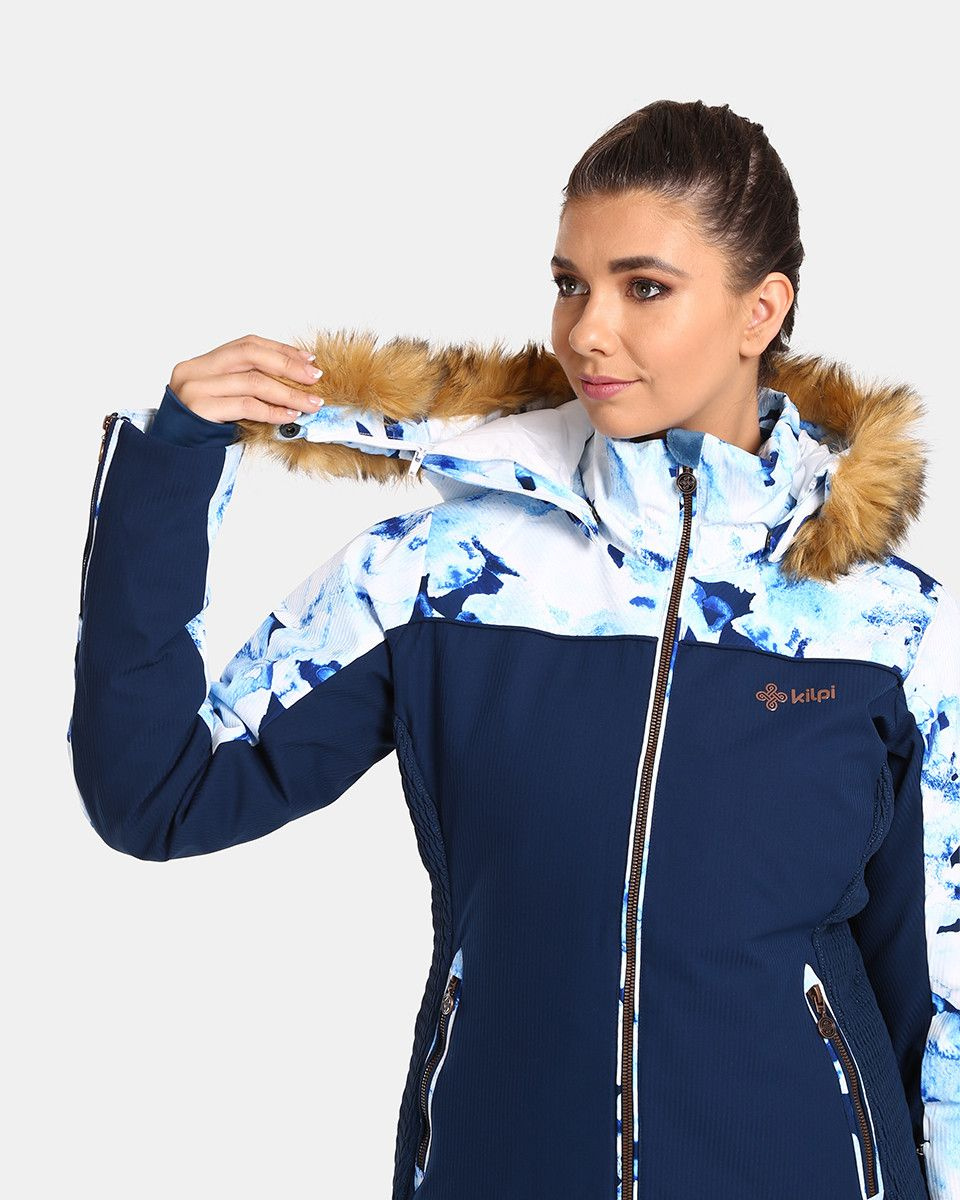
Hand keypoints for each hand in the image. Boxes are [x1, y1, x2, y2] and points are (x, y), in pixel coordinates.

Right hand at [168, 333, 324, 424]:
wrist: (174, 457)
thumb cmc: (204, 430)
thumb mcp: (223, 400)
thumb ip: (246, 385)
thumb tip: (294, 381)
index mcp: (202, 362)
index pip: (247, 345)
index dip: (280, 350)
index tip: (308, 360)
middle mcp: (195, 370)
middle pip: (250, 355)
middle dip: (287, 366)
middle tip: (315, 378)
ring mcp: (195, 388)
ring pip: (253, 382)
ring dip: (288, 393)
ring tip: (311, 403)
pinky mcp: (200, 409)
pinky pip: (246, 405)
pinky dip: (272, 410)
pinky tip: (289, 415)